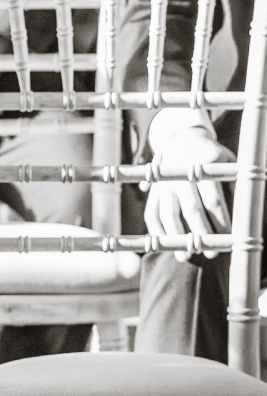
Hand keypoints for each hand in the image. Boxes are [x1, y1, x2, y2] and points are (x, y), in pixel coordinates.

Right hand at [142, 127, 233, 258]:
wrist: (182, 139)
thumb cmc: (212, 157)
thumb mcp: (226, 163)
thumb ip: (234, 185)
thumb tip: (244, 215)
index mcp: (203, 164)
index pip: (214, 200)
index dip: (222, 222)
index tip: (228, 237)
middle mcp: (180, 175)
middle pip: (191, 210)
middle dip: (202, 234)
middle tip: (211, 253)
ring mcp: (164, 184)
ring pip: (168, 215)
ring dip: (177, 238)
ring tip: (185, 256)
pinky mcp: (152, 192)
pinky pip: (151, 215)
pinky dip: (158, 232)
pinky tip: (168, 245)